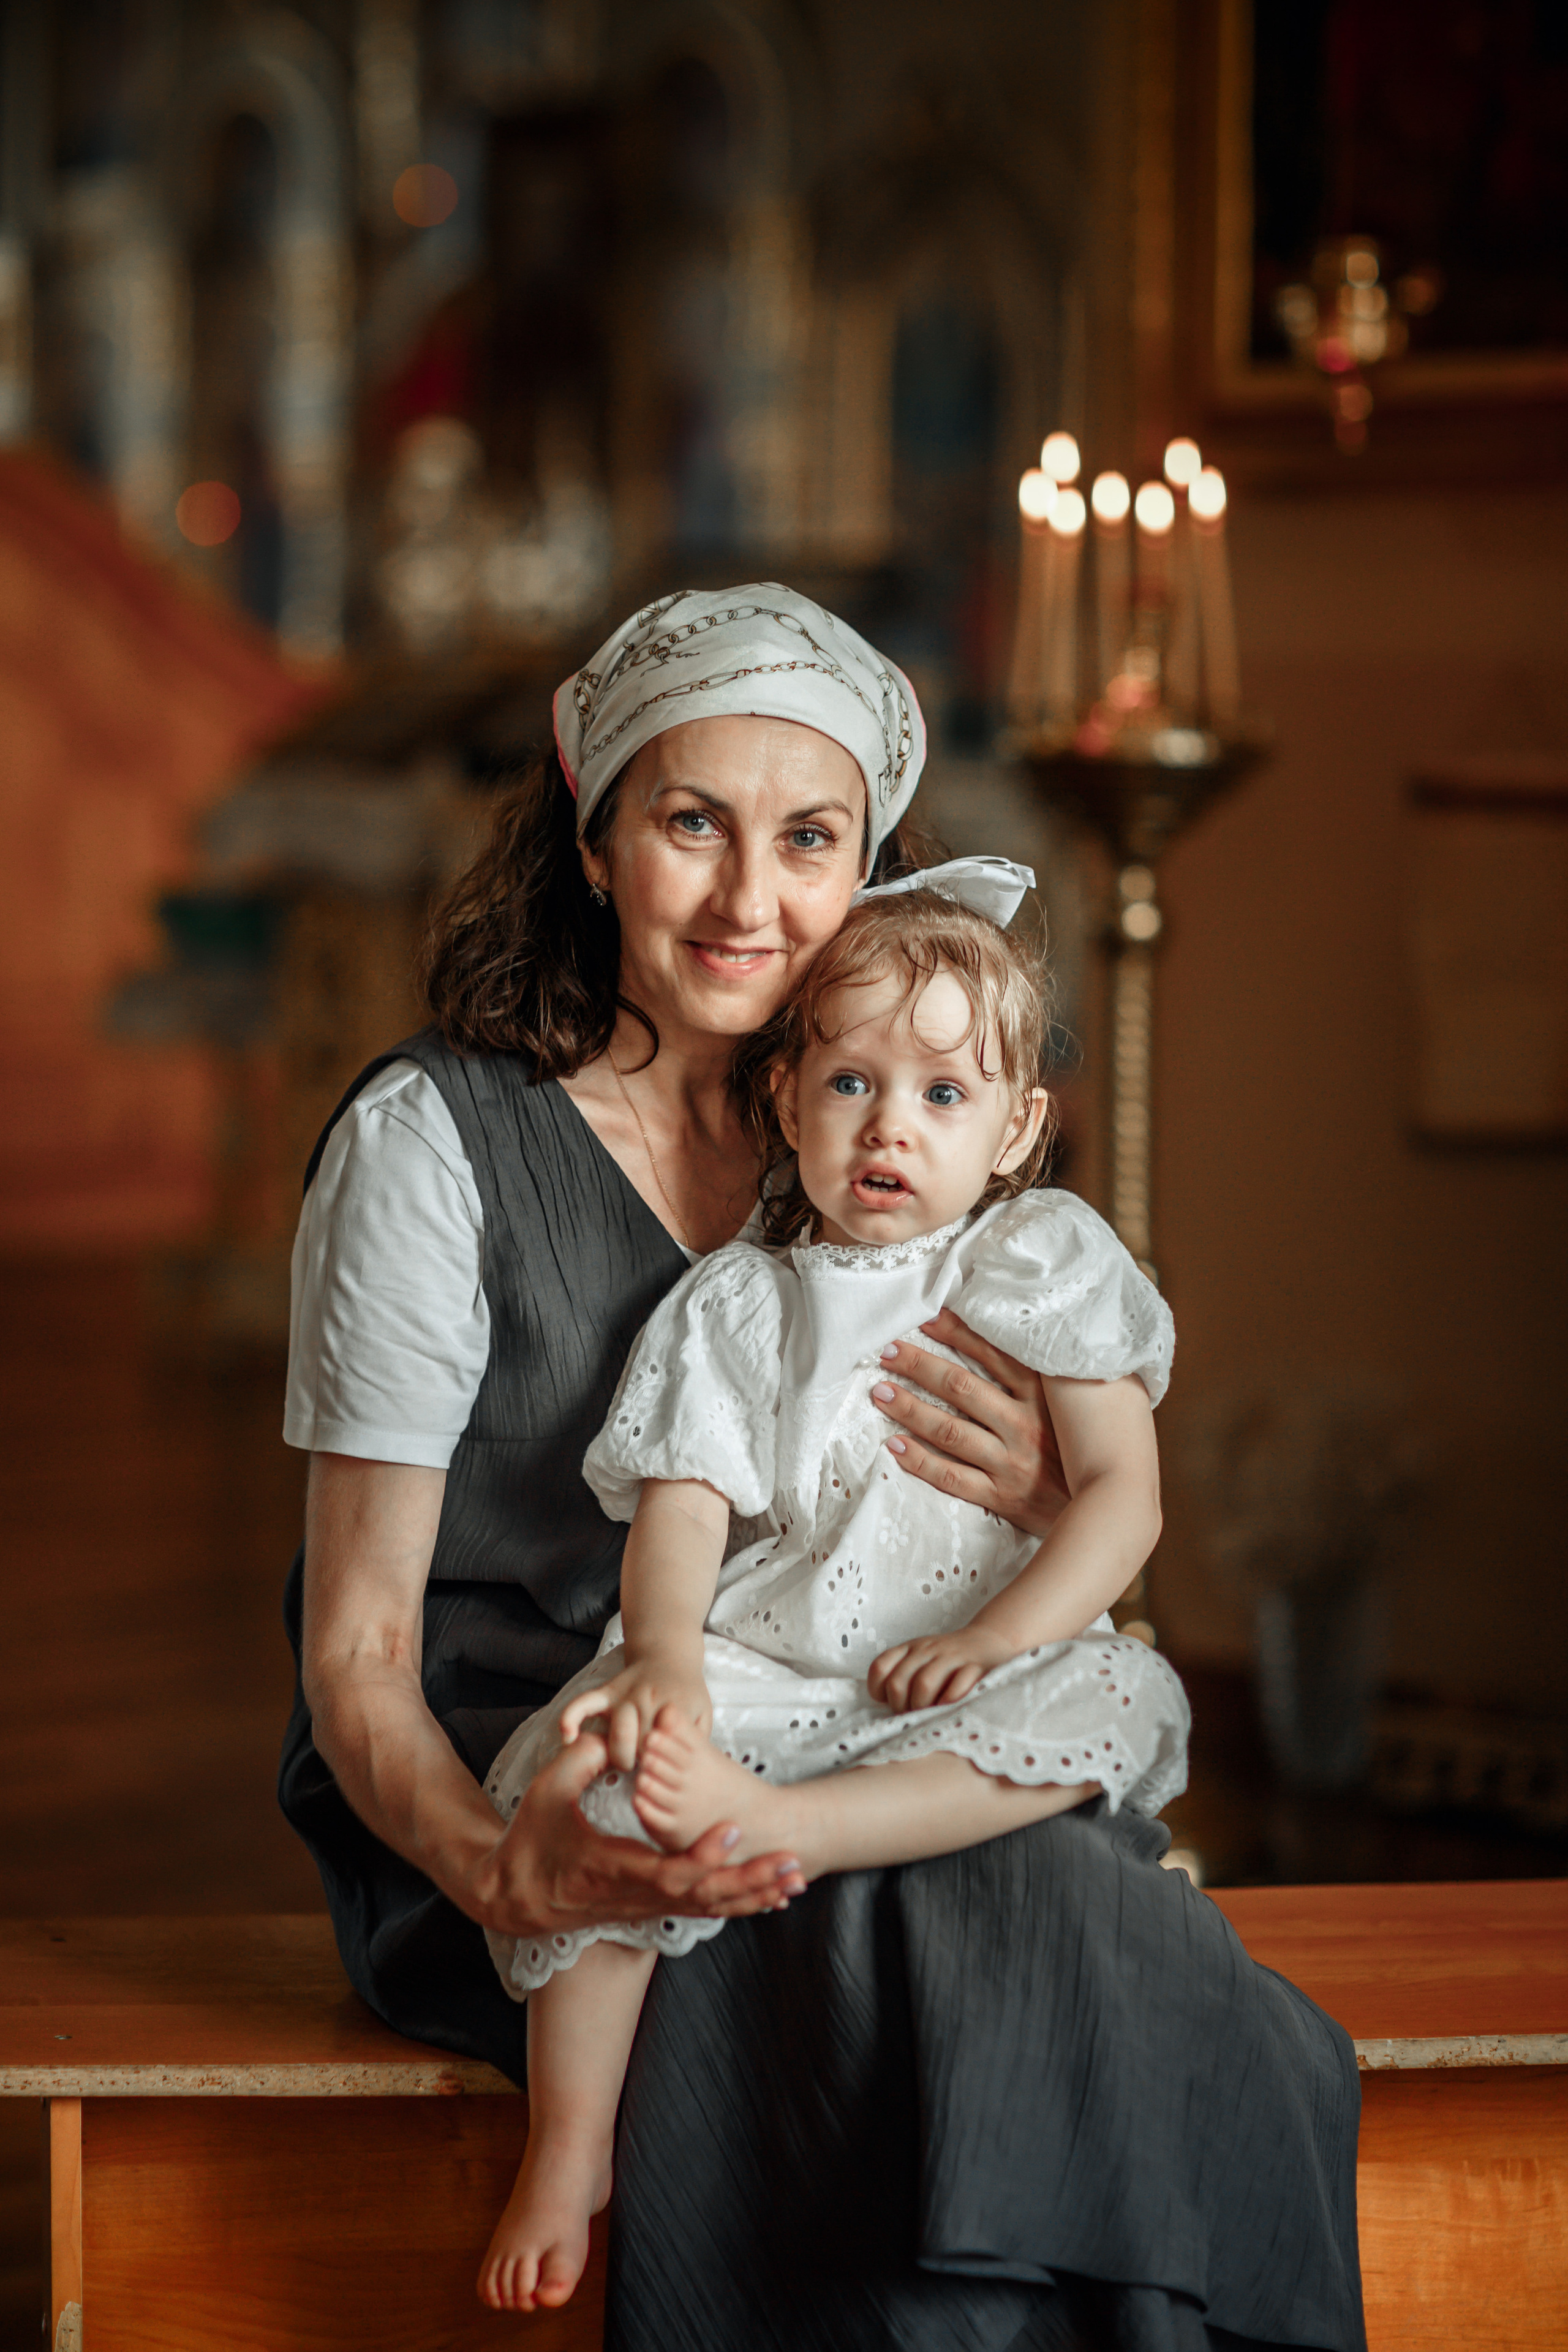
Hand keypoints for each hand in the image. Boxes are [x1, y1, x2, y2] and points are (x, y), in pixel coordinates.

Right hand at [465, 1731, 805, 1938]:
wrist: (515, 1896)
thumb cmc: (531, 1841)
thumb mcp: (545, 1793)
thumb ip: (579, 1761)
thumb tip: (609, 1735)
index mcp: (609, 1868)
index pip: (665, 1872)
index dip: (702, 1855)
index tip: (733, 1829)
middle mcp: (633, 1896)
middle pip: (700, 1898)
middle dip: (748, 1882)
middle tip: (790, 1865)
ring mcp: (644, 1907)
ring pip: (706, 1908)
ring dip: (751, 1896)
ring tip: (793, 1882)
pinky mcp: (650, 1907)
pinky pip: (699, 1909)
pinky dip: (735, 1903)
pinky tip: (766, 1898)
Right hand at [559, 1651, 710, 1771]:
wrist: (669, 1655)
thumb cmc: (687, 1692)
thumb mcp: (702, 1712)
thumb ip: (696, 1740)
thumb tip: (684, 1768)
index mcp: (673, 1706)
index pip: (664, 1746)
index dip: (661, 1763)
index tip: (661, 1770)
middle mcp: (648, 1699)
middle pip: (641, 1743)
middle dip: (641, 1763)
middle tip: (644, 1768)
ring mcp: (625, 1694)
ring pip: (618, 1730)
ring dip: (619, 1752)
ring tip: (623, 1760)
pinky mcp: (606, 1691)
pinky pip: (584, 1703)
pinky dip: (571, 1718)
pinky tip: (568, 1738)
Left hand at [868, 1624, 1019, 1712]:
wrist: (991, 1641)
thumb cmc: (950, 1661)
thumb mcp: (922, 1660)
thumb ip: (904, 1677)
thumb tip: (887, 1709)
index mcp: (910, 1648)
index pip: (880, 1668)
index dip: (880, 1691)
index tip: (891, 1702)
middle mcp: (927, 1649)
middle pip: (898, 1683)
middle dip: (901, 1707)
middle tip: (913, 1715)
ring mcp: (951, 1657)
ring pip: (923, 1684)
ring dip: (923, 1707)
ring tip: (930, 1715)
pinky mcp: (975, 1666)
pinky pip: (956, 1687)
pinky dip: (949, 1702)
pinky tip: (950, 1708)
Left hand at [871, 1308, 1070, 1536]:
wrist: (1111, 1513)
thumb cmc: (1085, 1452)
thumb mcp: (1075, 1407)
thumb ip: (1050, 1375)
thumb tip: (1020, 1333)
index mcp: (1044, 1397)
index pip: (993, 1354)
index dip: (956, 1332)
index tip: (925, 1316)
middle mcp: (1025, 1425)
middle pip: (962, 1387)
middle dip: (920, 1365)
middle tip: (886, 1350)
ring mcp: (1011, 1462)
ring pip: (950, 1430)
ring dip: (911, 1409)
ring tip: (880, 1392)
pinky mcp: (1002, 1496)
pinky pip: (953, 1478)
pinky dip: (921, 1462)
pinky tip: (895, 1446)